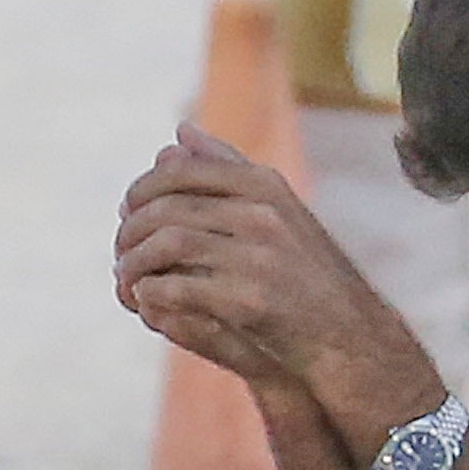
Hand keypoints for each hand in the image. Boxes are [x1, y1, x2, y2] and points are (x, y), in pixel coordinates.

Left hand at [114, 127, 424, 411]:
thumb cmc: (307, 276)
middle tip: (119, 253)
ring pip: (167, 244)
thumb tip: (179, 131)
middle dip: (131, 230)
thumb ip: (227, 170)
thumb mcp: (275, 210)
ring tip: (124, 280)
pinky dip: (150, 293)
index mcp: (265, 185)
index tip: (126, 211)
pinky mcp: (250, 301)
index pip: (180, 170)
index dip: (142, 190)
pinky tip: (143, 302)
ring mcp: (259, 257)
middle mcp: (263, 213)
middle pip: (168, 207)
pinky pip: (178, 288)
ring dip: (134, 263)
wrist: (348, 338)